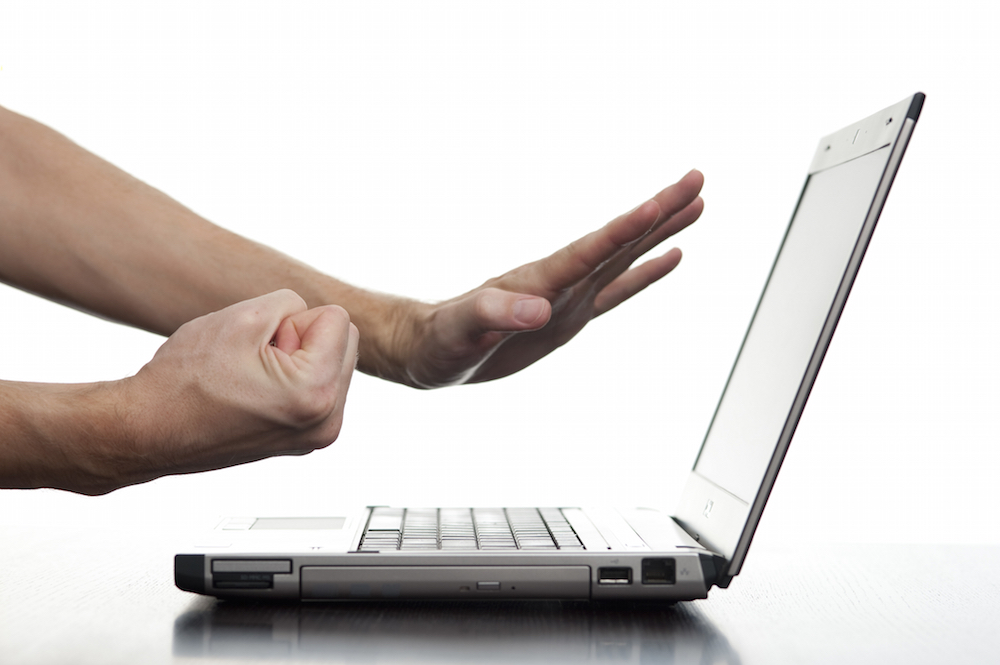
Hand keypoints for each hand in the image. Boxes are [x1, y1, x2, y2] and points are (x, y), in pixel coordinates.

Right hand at [117, 289, 357, 484]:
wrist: (148, 430)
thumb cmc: (185, 378)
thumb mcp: (243, 317)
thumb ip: (294, 304)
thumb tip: (320, 319)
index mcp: (317, 393)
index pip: (338, 319)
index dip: (292, 321)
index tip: (258, 346)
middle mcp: (327, 422)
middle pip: (344, 343)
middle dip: (302, 339)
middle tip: (254, 360)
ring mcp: (317, 436)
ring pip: (331, 364)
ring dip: (297, 359)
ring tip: (253, 377)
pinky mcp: (305, 440)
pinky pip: (316, 387)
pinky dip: (292, 379)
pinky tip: (254, 392)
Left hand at [404, 170, 703, 386]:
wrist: (430, 350)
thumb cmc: (440, 340)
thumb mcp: (462, 331)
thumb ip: (495, 315)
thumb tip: (539, 310)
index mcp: (539, 281)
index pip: (593, 248)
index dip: (629, 226)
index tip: (663, 200)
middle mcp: (561, 281)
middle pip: (619, 240)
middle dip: (660, 210)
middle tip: (697, 178)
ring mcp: (568, 296)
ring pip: (625, 257)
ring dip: (660, 231)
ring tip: (696, 204)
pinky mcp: (569, 316)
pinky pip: (616, 291)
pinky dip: (645, 274)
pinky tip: (669, 257)